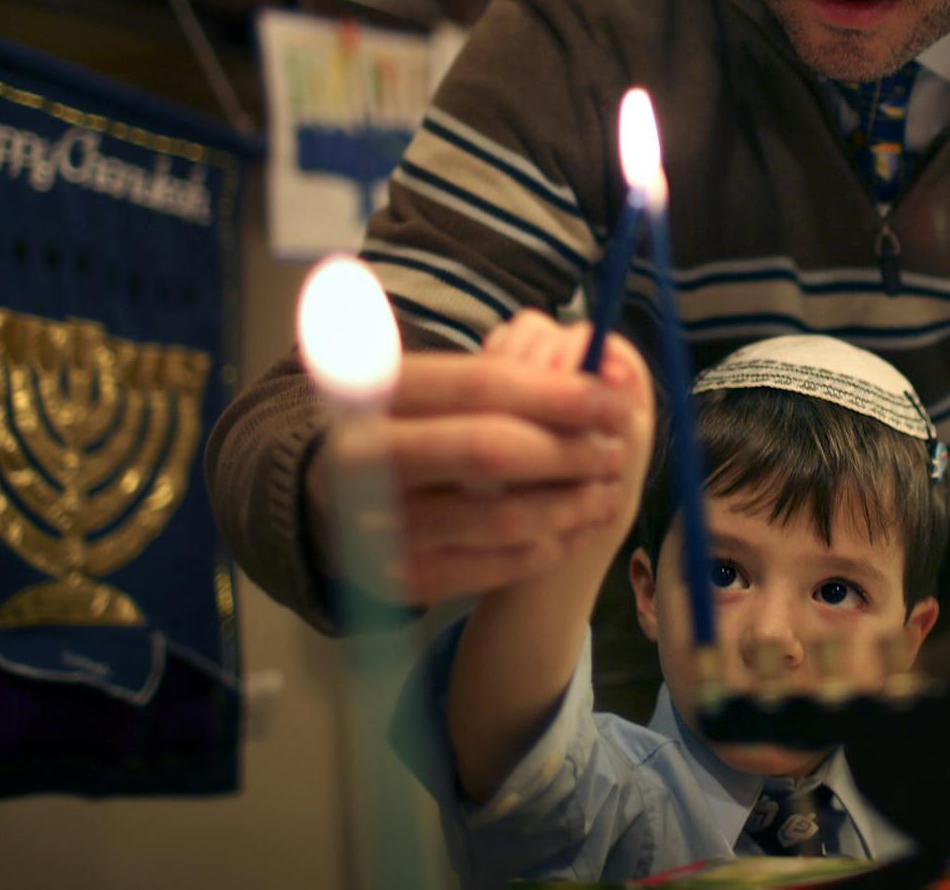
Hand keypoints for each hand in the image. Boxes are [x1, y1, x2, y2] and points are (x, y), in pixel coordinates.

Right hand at [307, 313, 654, 604]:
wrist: (332, 500)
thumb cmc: (413, 427)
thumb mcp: (440, 389)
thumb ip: (519, 373)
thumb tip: (614, 372)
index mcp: (377, 392)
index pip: (480, 384)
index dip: (557, 392)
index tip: (615, 400)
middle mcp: (367, 459)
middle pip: (488, 451)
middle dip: (568, 452)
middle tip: (617, 451)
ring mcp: (380, 524)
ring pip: (499, 518)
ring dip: (570, 506)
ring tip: (608, 492)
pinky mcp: (403, 577)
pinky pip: (494, 567)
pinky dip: (549, 548)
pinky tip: (579, 529)